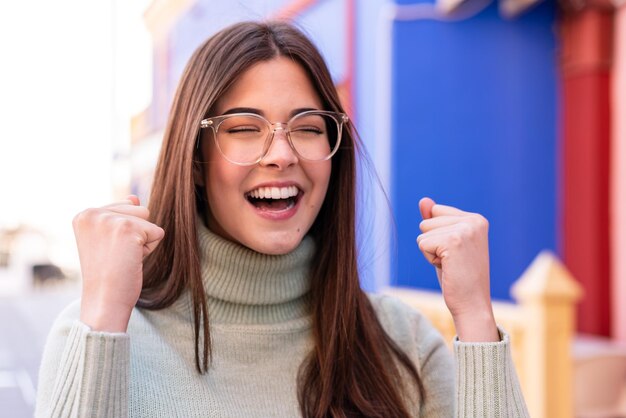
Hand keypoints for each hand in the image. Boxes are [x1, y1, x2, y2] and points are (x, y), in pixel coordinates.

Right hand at [73, 195, 163, 331]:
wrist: (104, 301)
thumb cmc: (107, 275)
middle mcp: (92, 213)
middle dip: (136, 234)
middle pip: (138, 209)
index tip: (108, 253)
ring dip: (143, 241)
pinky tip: (131, 262)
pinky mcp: (127, 228)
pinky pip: (157, 232)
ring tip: (124, 258)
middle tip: (118, 257)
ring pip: (148, 219)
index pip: (125, 208)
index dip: (124, 234)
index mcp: (84, 215)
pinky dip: (150, 250)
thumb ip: (120, 215)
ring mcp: (109, 219)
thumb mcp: (109, 240)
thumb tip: (134, 197)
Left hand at [417, 197, 498, 341]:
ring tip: (450, 265)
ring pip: (423, 232)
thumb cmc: (458, 276)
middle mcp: (474, 220)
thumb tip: (423, 200)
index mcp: (476, 218)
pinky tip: (447, 268)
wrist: (472, 304)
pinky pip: (422, 243)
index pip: (436, 212)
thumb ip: (435, 220)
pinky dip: (429, 259)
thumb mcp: (445, 244)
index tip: (455, 253)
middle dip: (433, 244)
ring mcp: (465, 229)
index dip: (437, 236)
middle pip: (427, 221)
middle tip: (453, 261)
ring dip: (430, 252)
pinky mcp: (454, 241)